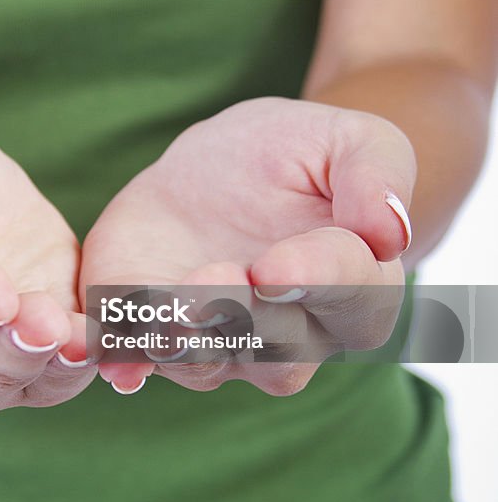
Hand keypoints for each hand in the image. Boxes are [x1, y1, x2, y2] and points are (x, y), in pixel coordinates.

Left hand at [79, 97, 415, 394]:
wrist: (223, 165)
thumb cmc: (299, 154)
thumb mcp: (352, 139)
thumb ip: (378, 174)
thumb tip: (390, 231)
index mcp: (352, 289)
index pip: (346, 294)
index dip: (313, 281)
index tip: (276, 266)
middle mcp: (290, 334)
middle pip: (277, 353)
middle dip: (243, 321)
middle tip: (216, 281)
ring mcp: (216, 338)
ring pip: (205, 362)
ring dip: (182, 341)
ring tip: (162, 311)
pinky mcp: (150, 323)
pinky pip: (138, 351)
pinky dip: (123, 354)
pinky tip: (113, 355)